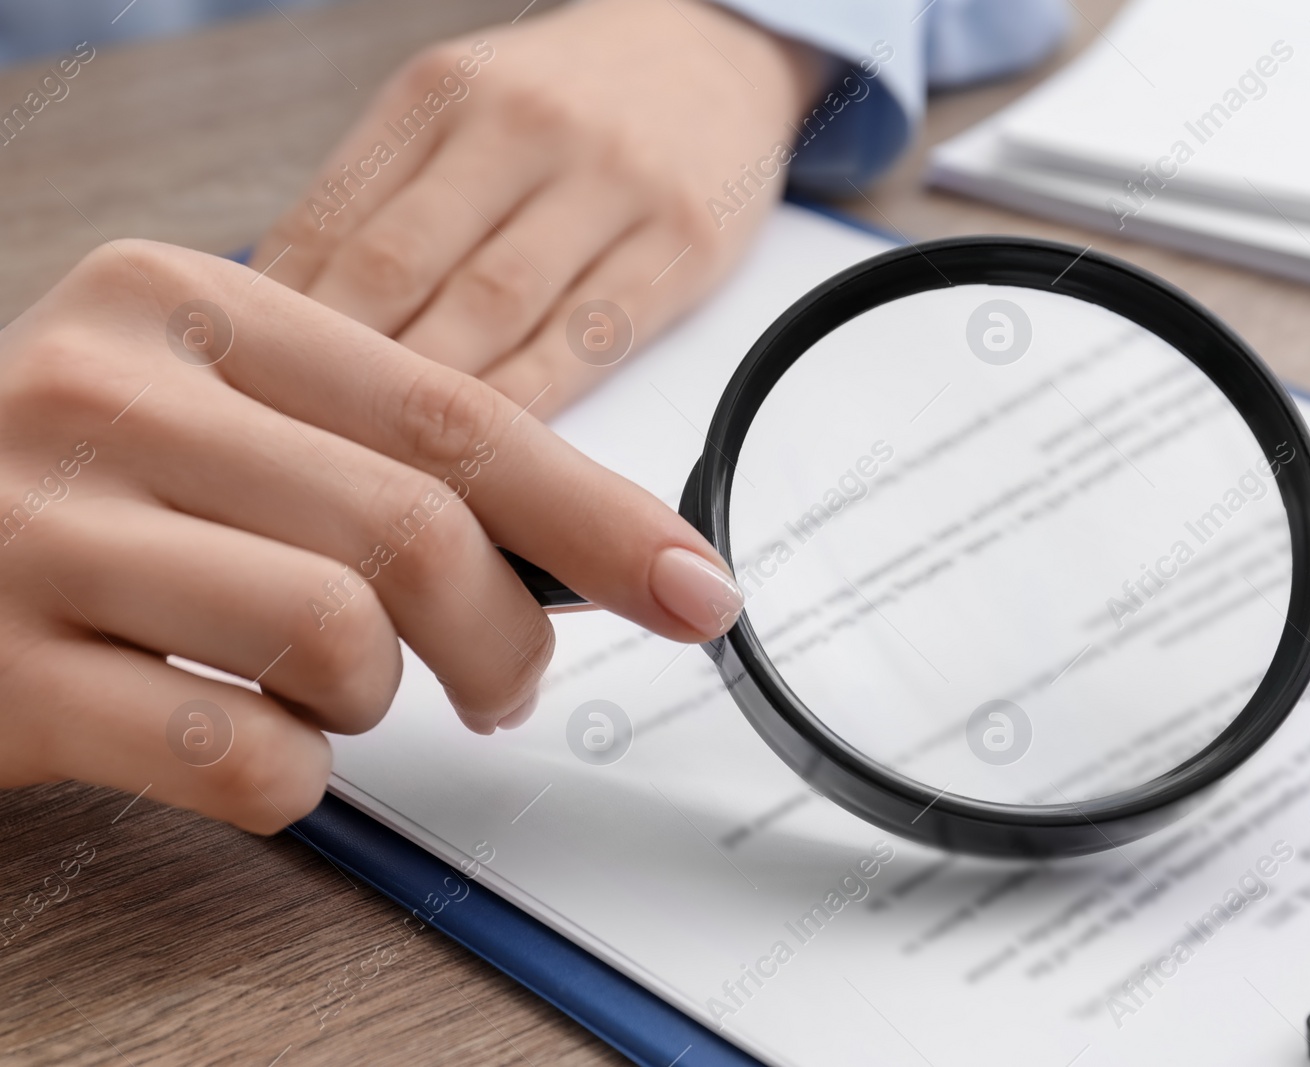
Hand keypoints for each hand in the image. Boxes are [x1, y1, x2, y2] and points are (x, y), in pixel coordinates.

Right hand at [0, 242, 743, 831]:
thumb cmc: (75, 489)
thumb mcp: (210, 414)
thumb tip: (582, 544)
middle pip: (416, 528)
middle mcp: (105, 398)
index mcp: (184, 307)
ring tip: (333, 693)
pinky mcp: (4, 678)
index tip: (691, 584)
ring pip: (339, 636)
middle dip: (507, 638)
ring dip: (378, 700)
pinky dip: (291, 777)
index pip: (454, 416)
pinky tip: (256, 744)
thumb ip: (370, 452)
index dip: (598, 515)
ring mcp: (37, 535)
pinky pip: (239, 754)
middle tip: (505, 682)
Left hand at [250, 0, 822, 414]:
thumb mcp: (456, 117)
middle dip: (335, 373)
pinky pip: (588, 341)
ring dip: (427, 402)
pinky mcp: (681, 245)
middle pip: (400, 269)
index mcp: (442, 93)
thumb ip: (380, 206)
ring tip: (379, 476)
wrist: (710, 59)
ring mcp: (609, 183)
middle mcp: (522, 126)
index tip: (241, 404)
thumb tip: (276, 322)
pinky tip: (490, 458)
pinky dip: (530, 406)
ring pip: (492, 311)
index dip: (273, 326)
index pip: (331, 222)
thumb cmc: (564, 107)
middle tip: (293, 457)